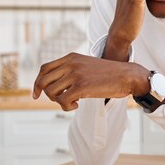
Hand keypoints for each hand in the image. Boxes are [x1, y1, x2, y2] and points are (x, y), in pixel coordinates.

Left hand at [32, 52, 150, 110]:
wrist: (127, 75)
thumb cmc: (109, 74)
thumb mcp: (87, 66)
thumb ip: (72, 70)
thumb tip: (57, 85)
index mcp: (71, 57)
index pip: (44, 69)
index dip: (37, 83)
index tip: (36, 94)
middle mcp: (70, 63)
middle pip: (43, 81)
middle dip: (46, 94)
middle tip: (59, 100)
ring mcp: (75, 74)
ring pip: (51, 92)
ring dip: (59, 101)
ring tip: (72, 101)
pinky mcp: (81, 86)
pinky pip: (62, 101)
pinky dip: (67, 107)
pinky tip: (77, 105)